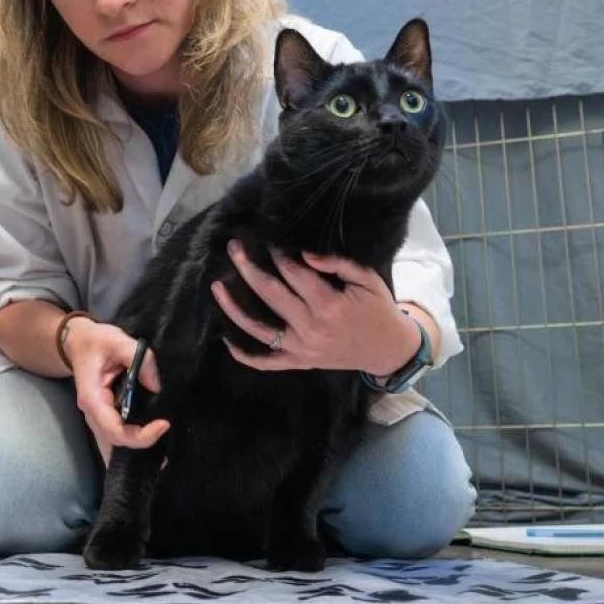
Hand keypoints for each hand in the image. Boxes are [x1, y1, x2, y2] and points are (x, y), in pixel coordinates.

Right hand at [63, 319, 167, 464]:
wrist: (77, 342)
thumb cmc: (95, 341)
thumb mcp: (117, 340)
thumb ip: (139, 358)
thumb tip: (157, 385)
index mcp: (92, 399)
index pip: (115, 430)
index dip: (140, 435)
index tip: (164, 424)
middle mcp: (93, 414)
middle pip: (115, 443)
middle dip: (141, 447)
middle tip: (167, 449)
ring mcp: (97, 417)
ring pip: (114, 444)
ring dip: (136, 451)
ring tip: (162, 458)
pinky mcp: (105, 415)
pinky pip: (116, 435)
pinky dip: (132, 443)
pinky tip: (151, 444)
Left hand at [213, 240, 414, 374]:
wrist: (386, 349)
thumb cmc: (377, 309)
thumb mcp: (367, 280)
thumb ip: (338, 263)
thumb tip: (305, 253)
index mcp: (329, 305)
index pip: (294, 274)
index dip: (278, 255)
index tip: (266, 240)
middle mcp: (310, 328)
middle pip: (270, 294)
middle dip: (248, 268)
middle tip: (233, 248)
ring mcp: (301, 349)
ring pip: (259, 329)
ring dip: (234, 308)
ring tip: (217, 286)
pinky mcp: (298, 363)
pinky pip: (265, 362)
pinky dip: (244, 354)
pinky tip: (226, 338)